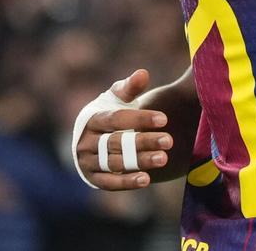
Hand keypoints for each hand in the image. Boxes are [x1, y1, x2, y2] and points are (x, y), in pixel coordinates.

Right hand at [73, 69, 172, 190]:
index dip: (140, 119)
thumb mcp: (117, 98)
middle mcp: (86, 142)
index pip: (116, 119)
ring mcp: (88, 161)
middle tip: (169, 141)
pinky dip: (126, 182)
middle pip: (116, 142)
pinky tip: (146, 179)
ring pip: (115, 162)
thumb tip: (143, 74)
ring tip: (163, 158)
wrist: (92, 138)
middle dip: (144, 141)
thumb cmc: (110, 113)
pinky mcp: (93, 178)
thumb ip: (130, 88)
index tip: (164, 119)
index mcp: (92, 119)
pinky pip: (109, 182)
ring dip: (140, 161)